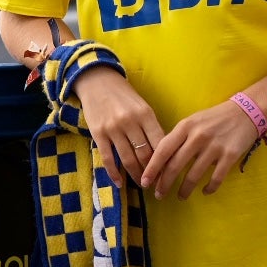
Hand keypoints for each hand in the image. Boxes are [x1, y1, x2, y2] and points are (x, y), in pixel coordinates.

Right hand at [72, 68, 164, 188]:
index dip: (165, 162)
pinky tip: (120, 183)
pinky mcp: (98, 133)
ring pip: (128, 159)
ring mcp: (113, 128)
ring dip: (136, 175)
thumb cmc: (124, 95)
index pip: (160, 144)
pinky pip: (108, 159)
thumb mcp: (142, 106)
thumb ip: (151, 127)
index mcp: (146, 114)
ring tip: (141, 184)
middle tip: (156, 184)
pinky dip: (114, 173)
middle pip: (145, 154)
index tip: (168, 174)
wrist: (97, 81)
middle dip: (152, 173)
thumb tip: (163, 152)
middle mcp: (130, 121)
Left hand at [140, 100, 261, 199]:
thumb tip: (159, 162)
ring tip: (180, 196)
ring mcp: (214, 146)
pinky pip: (216, 178)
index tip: (145, 182)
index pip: (163, 150)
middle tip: (159, 195)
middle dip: (164, 183)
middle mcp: (198, 136)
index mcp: (185, 126)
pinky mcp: (230, 155)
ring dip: (184, 190)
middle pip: (175, 165)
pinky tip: (205, 191)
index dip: (152, 168)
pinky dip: (209, 188)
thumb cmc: (214, 119)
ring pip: (193, 175)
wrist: (244, 112)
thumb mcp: (192, 122)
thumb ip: (177, 139)